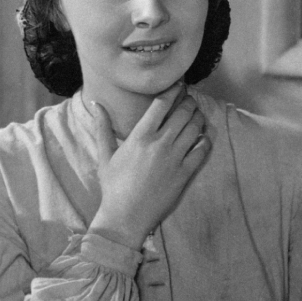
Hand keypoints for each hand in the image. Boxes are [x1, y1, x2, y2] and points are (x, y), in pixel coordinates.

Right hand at [87, 87, 211, 249]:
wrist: (126, 215)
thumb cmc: (114, 186)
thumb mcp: (105, 155)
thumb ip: (102, 127)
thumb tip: (96, 103)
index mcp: (140, 135)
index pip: (162, 103)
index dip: (174, 90)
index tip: (178, 85)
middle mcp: (160, 143)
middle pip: (183, 112)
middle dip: (189, 102)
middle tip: (189, 100)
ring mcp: (175, 158)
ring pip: (195, 128)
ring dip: (198, 117)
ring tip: (196, 115)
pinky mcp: (185, 173)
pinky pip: (202, 150)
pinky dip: (205, 140)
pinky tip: (202, 137)